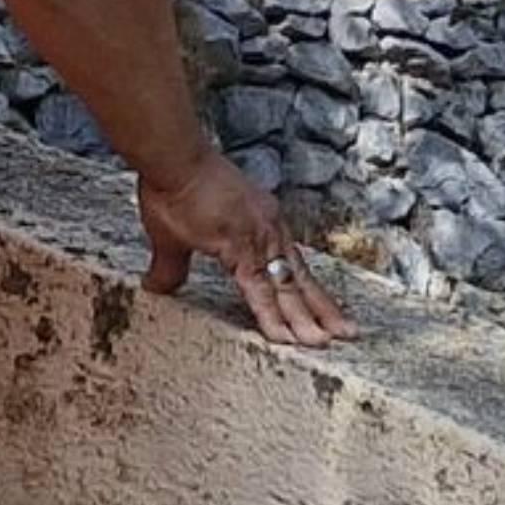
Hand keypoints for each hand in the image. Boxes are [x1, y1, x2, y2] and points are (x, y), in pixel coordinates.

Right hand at [134, 150, 358, 346]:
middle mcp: (269, 232)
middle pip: (300, 279)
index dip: (309, 291)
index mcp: (262, 227)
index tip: (327, 311)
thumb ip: (172, 267)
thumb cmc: (174, 187)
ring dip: (305, 319)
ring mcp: (258, 239)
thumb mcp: (174, 236)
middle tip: (348, 334)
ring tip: (323, 344)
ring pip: (287, 288)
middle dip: (323, 309)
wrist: (172, 160)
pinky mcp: (239, 247)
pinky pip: (260, 290)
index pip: (291, 266)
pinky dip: (272, 316)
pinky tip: (284, 337)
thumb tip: (156, 287)